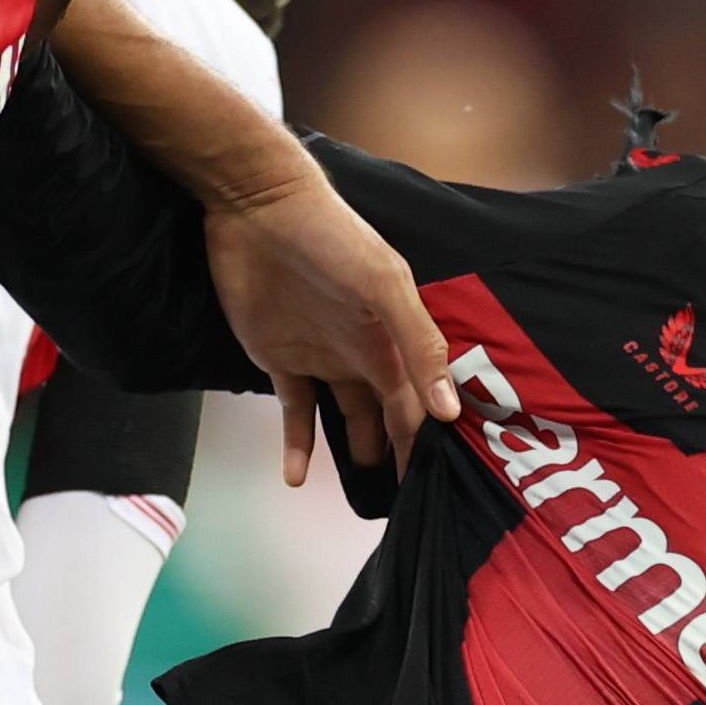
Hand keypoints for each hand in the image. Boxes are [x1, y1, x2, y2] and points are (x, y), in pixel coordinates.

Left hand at [205, 165, 453, 500]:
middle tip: (407, 497)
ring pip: (345, 418)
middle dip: (399, 452)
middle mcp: (361, 350)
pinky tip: (296, 479)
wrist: (257, 207)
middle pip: (388, 414)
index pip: (419, 401)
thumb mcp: (384, 286)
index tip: (438, 480)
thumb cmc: (330, 235)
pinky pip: (293, 412)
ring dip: (355, 452)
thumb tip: (448, 410)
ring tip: (362, 493)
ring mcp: (320, 355)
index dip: (428, 439)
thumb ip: (418, 345)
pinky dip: (296, 446)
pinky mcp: (278, 357)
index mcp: (392, 337)